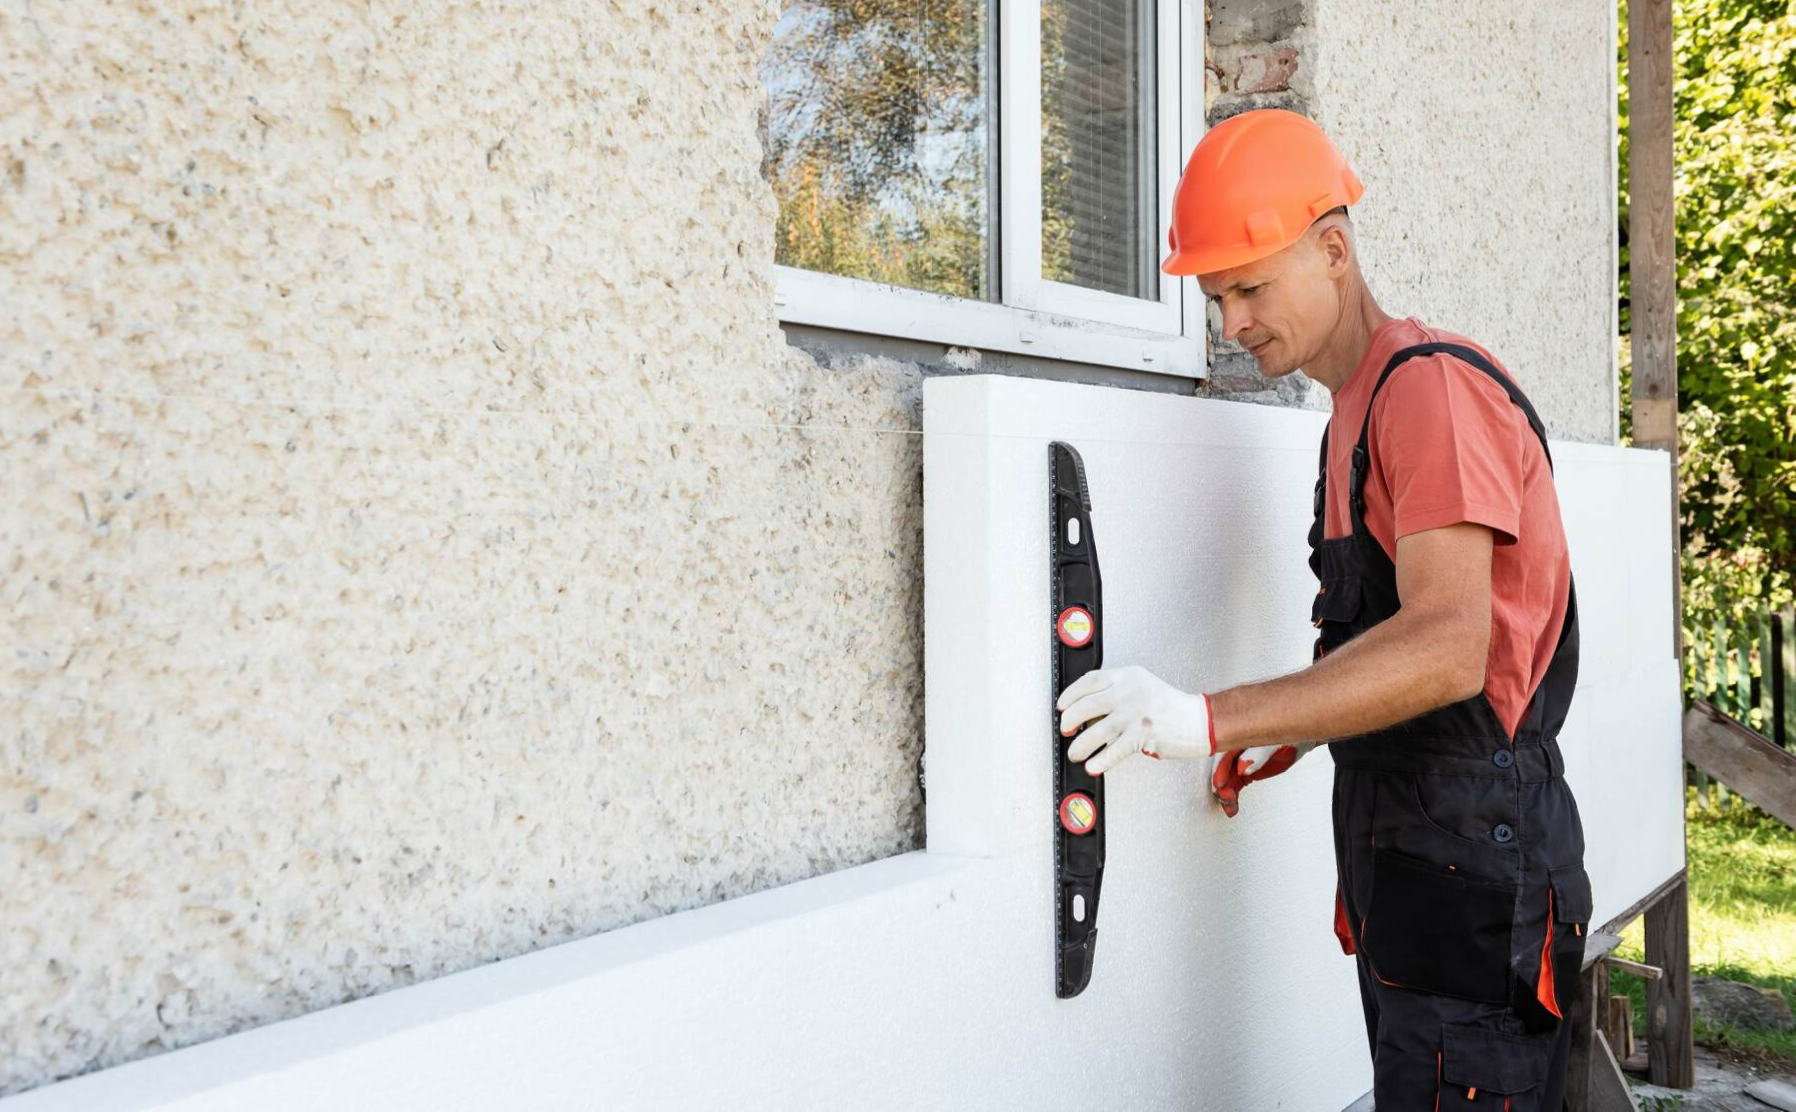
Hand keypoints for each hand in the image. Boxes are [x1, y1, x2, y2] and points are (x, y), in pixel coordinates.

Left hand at [1056, 665, 1213, 776]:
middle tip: (1066, 730)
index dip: (1070, 694)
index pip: (1090, 680)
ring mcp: (1136, 714)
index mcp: (1128, 676)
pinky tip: (1092, 766)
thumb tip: (1085, 709)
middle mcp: (1130, 692)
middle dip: (1070, 720)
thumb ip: (1116, 691)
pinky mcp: (1143, 735)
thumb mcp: (1141, 686)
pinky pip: (1114, 751)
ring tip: (1075, 752)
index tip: (1062, 705)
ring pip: (1096, 730)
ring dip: (1080, 745)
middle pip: (1087, 705)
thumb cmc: (1169, 706)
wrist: (1198, 720)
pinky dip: (1100, 760)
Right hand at [1209, 743, 1315, 816]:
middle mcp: (1235, 749)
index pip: (1224, 753)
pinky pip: (1234, 786)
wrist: (1297, 742)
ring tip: (1230, 808)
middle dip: (1221, 785)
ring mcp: (1239, 762)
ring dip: (1225, 795)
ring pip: (1226, 780)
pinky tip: (1232, 808)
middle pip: (1222, 769)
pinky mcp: (1244, 773)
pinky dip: (1232, 797)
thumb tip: (1242, 768)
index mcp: (1240, 738)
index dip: (1219, 768)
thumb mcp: (1275, 744)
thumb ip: (1259, 754)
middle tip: (1228, 798)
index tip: (1220, 784)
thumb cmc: (1288, 737)